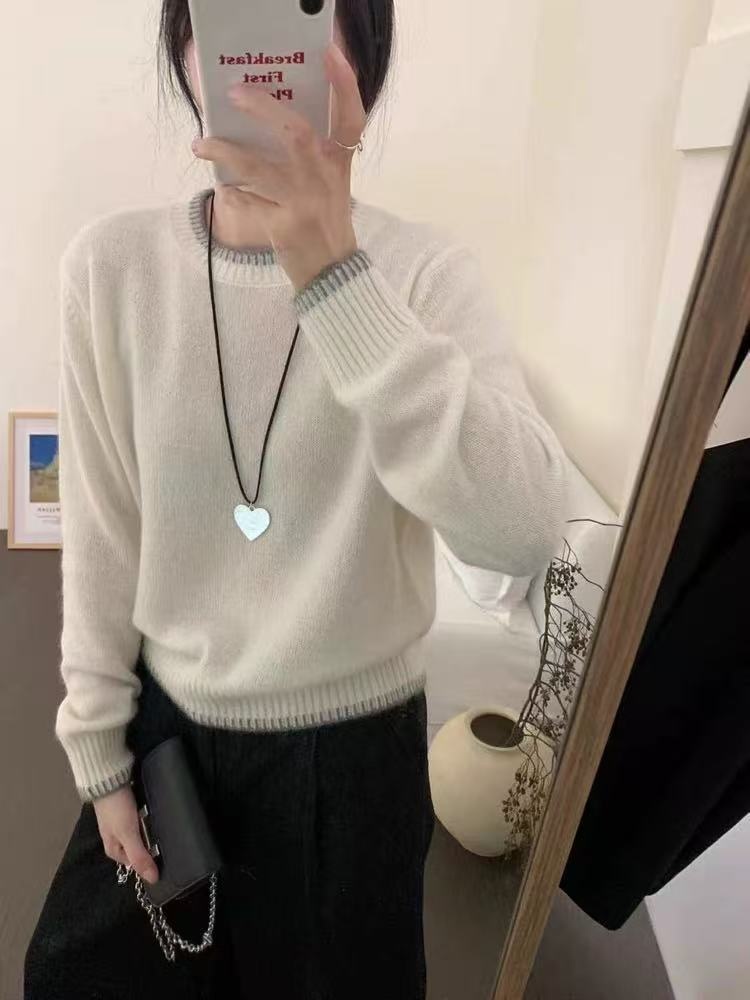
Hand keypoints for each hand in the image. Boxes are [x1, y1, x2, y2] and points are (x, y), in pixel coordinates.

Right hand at [93, 784, 158, 883]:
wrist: (108, 778)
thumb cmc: (116, 810)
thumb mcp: (128, 835)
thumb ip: (140, 856)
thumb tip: (153, 880)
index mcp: (114, 850)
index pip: (136, 863)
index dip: (151, 860)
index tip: (166, 855)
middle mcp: (117, 839)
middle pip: (140, 847)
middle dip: (151, 843)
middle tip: (167, 838)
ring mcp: (122, 824)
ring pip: (142, 833)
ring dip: (152, 830)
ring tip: (166, 825)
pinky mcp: (128, 810)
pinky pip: (142, 819)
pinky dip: (150, 818)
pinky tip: (158, 814)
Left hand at [191, 42, 363, 290]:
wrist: (331, 272)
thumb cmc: (326, 221)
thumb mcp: (332, 183)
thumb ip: (314, 153)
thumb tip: (268, 116)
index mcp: (339, 164)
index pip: (351, 118)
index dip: (344, 84)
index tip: (329, 52)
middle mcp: (323, 179)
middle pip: (296, 133)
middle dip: (264, 108)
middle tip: (235, 93)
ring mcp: (303, 204)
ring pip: (259, 169)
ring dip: (225, 152)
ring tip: (201, 144)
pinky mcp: (283, 227)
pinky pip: (247, 202)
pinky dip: (231, 194)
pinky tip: (222, 189)